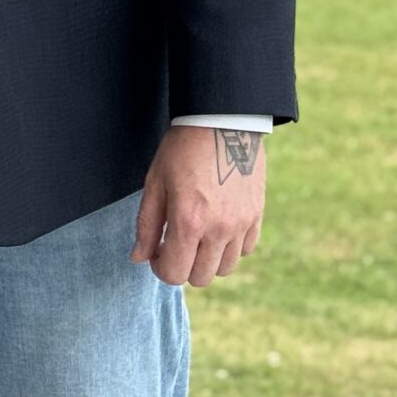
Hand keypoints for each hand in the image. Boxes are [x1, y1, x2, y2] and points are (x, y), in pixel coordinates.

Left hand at [131, 124, 266, 287]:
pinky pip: (245, 250)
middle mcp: (218, 229)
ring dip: (208, 260)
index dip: (160, 267)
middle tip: (176, 242)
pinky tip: (219, 226)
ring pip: (225, 268)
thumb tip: (139, 258)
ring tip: (199, 236)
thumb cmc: (182, 148)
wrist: (222, 119)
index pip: (174, 274)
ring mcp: (241, 224)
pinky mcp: (257, 214)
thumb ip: (146, 225)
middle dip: (183, 266)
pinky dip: (231, 247)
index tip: (158, 250)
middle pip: (200, 278)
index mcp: (189, 222)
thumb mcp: (155, 182)